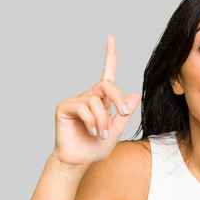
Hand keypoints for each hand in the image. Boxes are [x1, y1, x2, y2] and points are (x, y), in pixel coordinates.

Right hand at [52, 35, 140, 166]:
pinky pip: (84, 108)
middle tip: (123, 113)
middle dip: (118, 99)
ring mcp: (76, 101)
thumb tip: (134, 94)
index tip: (111, 38)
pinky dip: (92, 122)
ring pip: (96, 101)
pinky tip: (90, 131)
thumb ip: (124, 114)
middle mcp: (88, 97)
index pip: (107, 73)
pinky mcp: (65, 107)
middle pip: (107, 84)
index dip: (110, 55)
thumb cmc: (94, 148)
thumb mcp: (116, 131)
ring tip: (100, 134)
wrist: (78, 161)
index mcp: (102, 100)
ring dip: (103, 121)